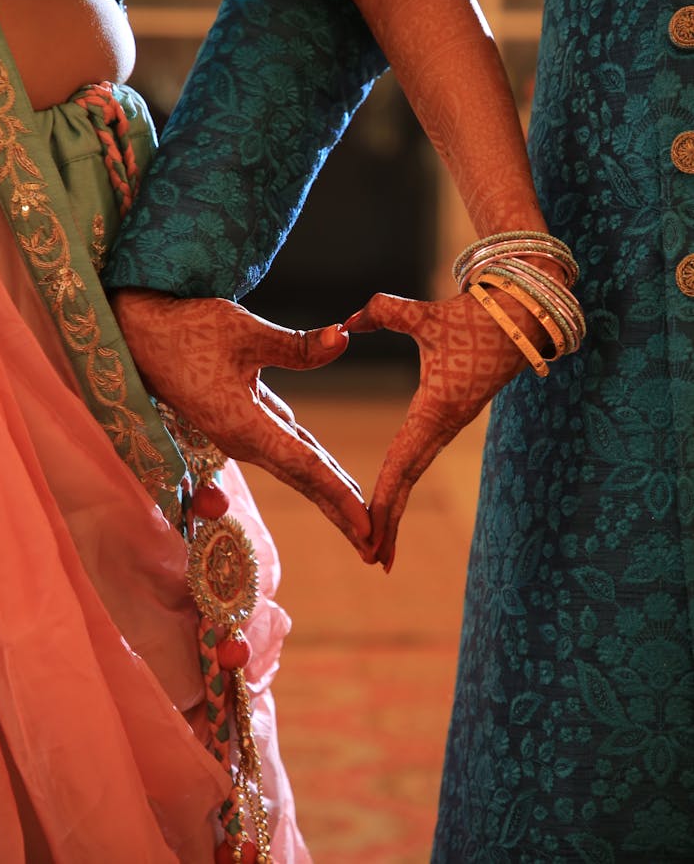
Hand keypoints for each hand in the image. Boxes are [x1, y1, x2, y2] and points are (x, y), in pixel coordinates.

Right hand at [112, 289, 371, 555]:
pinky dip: (315, 466)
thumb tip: (344, 339)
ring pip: (297, 467)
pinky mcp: (241, 422)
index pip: (304, 466)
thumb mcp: (244, 330)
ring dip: (330, 493)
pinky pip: (288, 449)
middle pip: (304, 480)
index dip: (339, 496)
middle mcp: (243, 440)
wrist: (138, 334)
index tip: (367, 526)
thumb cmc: (187, 329)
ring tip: (363, 520)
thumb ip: (297, 345)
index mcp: (244, 426)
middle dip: (341, 514)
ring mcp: (240, 434)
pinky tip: (336, 478)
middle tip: (375, 548)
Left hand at [345, 291, 531, 567]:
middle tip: (371, 559)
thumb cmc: (476, 316)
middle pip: (408, 479)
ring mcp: (448, 425)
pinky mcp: (450, 417)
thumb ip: (384, 312)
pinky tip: (391, 500)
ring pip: (415, 472)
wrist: (523, 317)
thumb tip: (347, 320)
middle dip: (389, 520)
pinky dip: (404, 483)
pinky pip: (421, 457)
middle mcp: (442, 425)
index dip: (383, 498)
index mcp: (435, 409)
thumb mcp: (427, 314)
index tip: (368, 532)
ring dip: (397, 509)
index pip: (401, 461)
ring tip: (378, 549)